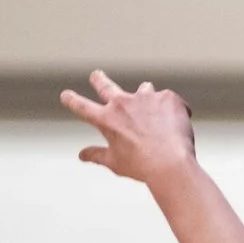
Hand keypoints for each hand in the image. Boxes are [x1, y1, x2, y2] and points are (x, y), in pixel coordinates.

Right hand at [62, 70, 198, 188]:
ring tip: (155, 114)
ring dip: (146, 97)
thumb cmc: (141, 167)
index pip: (82, 106)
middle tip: (96, 75)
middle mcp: (122, 103)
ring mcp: (145, 97)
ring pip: (144, 89)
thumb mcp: (115, 163)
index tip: (65, 95)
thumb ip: (97, 155)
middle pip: (106, 85)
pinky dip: (172, 111)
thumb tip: (82, 155)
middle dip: (99, 80)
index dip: (72, 100)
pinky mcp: (167, 97)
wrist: (170, 165)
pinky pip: (169, 101)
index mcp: (106, 119)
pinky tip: (178, 126)